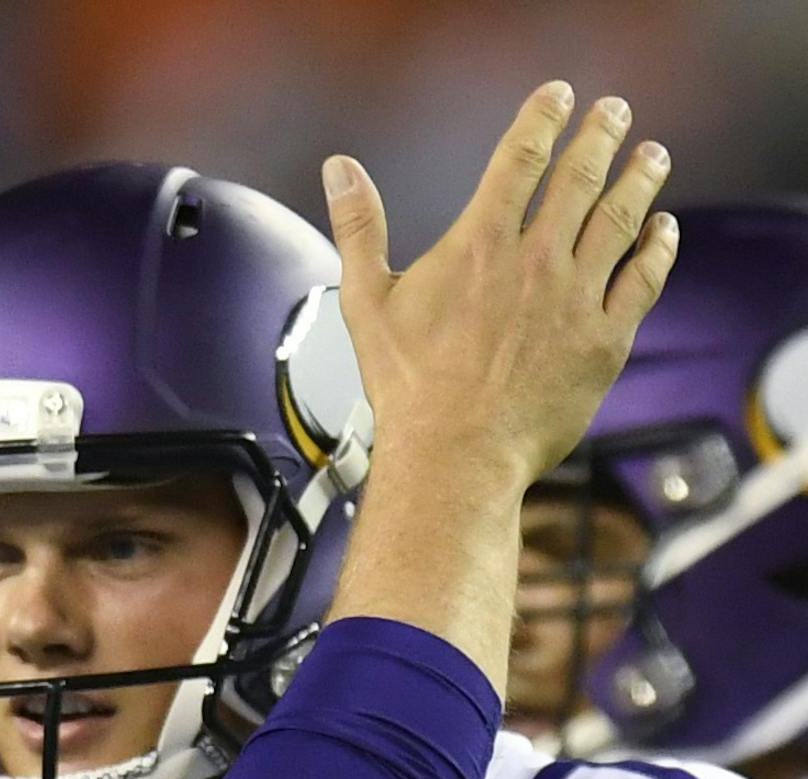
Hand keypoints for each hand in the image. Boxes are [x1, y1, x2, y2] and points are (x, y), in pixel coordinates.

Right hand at [323, 81, 676, 490]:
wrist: (455, 457)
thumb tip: (339, 169)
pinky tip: (663, 230)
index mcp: (480, 245)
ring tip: (651, 156)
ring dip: (640, 179)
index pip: (521, 158)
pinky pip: (645, 280)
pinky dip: (658, 247)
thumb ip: (359, 228)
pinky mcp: (605, 339)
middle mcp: (537, 261)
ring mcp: (577, 298)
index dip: (543, 118)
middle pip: (581, 177)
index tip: (557, 97)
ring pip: (621, 219)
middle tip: (615, 113)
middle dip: (602, 136)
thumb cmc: (407, 389)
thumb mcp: (366, 303)